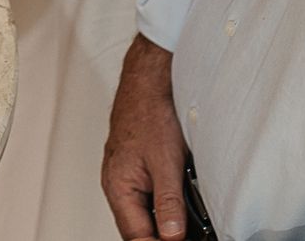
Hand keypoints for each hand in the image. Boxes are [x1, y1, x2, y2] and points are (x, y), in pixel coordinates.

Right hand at [103, 36, 189, 239]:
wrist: (148, 80)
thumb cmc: (150, 112)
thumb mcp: (167, 163)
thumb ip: (169, 203)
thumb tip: (172, 235)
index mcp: (118, 187)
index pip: (136, 236)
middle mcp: (117, 184)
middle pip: (137, 227)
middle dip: (161, 235)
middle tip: (187, 234)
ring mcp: (125, 175)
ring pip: (143, 212)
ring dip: (162, 222)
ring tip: (186, 225)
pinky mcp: (136, 166)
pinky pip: (147, 196)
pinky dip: (163, 205)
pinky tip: (179, 204)